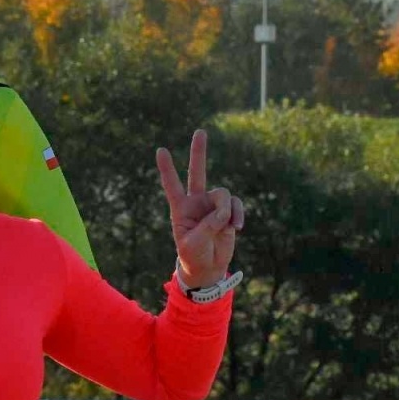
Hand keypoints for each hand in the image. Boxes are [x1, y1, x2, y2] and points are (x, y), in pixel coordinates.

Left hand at [157, 129, 243, 288]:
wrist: (208, 267)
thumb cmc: (193, 255)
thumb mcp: (193, 243)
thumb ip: (207, 225)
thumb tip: (224, 212)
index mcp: (180, 208)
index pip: (171, 185)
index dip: (167, 168)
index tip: (160, 150)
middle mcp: (196, 202)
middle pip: (198, 172)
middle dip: (199, 152)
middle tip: (200, 132)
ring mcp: (213, 206)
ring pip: (223, 194)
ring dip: (225, 210)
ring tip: (225, 226)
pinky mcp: (228, 212)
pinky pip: (236, 205)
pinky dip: (238, 214)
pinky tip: (237, 227)